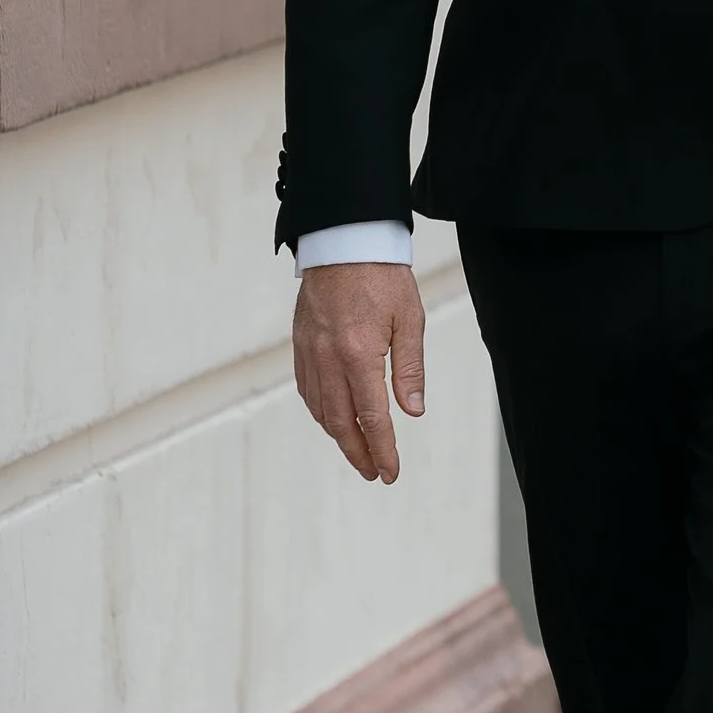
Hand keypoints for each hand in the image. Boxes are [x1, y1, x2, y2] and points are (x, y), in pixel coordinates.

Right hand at [293, 263, 426, 486]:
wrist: (343, 240)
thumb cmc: (383, 275)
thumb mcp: (410, 319)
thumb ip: (410, 368)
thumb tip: (412, 411)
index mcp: (359, 354)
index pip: (371, 417)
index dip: (382, 449)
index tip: (390, 471)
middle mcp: (328, 358)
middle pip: (340, 422)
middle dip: (359, 453)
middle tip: (375, 473)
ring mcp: (309, 352)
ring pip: (320, 409)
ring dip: (338, 436)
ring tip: (359, 452)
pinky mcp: (300, 344)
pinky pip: (307, 389)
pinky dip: (320, 411)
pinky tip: (334, 419)